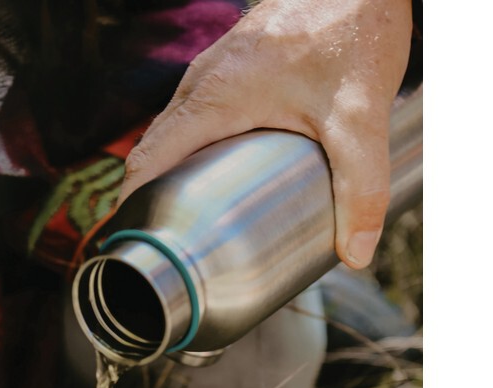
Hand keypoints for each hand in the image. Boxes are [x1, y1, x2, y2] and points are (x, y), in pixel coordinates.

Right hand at [119, 0, 412, 268]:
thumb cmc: (354, 30)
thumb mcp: (360, 118)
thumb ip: (361, 188)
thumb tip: (357, 251)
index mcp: (215, 97)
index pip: (148, 159)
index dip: (131, 205)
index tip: (131, 241)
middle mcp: (203, 81)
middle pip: (153, 149)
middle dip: (148, 198)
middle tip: (163, 246)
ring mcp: (214, 70)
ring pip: (173, 131)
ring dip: (170, 174)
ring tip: (184, 221)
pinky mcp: (232, 66)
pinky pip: (194, 115)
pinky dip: (191, 150)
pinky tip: (216, 175)